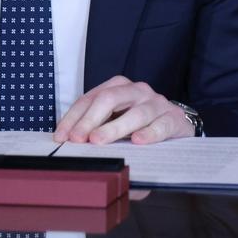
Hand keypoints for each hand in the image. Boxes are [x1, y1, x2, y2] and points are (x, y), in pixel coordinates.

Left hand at [53, 76, 192, 144]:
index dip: (73, 118)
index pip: (90, 99)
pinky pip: (161, 125)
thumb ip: (96, 131)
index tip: (61, 137)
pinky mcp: (174, 119)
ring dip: (114, 127)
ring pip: (136, 113)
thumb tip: (70, 150)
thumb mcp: (115, 123)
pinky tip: (138, 141)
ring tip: (98, 141)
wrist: (175, 125)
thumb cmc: (139, 126)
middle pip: (110, 99)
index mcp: (119, 88)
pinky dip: (149, 133)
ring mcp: (157, 103)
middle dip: (90, 119)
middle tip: (77, 139)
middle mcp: (138, 91)